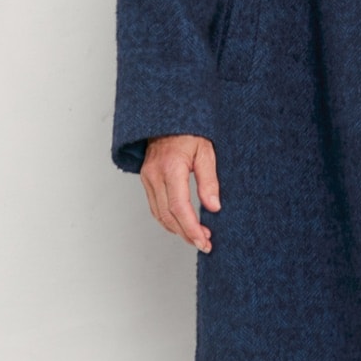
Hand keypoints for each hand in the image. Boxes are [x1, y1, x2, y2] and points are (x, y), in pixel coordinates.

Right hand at [141, 135, 220, 250]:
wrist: (169, 117)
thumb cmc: (190, 131)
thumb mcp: (206, 152)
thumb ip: (209, 181)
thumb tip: (213, 207)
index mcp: (171, 168)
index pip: (179, 207)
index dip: (191, 228)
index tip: (204, 241)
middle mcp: (155, 175)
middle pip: (168, 216)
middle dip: (186, 234)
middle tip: (204, 243)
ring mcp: (148, 177)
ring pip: (159, 214)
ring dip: (177, 230)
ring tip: (196, 237)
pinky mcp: (147, 179)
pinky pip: (155, 206)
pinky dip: (168, 220)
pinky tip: (181, 225)